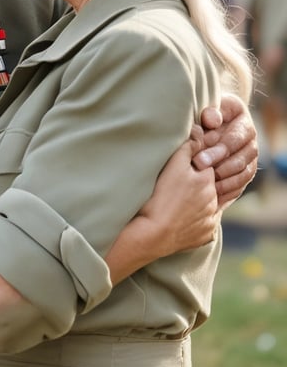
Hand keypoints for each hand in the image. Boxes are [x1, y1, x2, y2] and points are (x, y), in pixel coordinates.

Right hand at [140, 139, 220, 255]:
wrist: (152, 234)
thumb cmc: (160, 197)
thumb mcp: (172, 166)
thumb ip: (188, 147)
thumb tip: (199, 130)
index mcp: (208, 181)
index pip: (206, 165)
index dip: (194, 164)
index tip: (181, 167)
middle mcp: (214, 200)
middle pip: (207, 186)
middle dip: (196, 184)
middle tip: (176, 186)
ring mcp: (210, 220)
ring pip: (206, 206)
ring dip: (197, 204)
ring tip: (177, 204)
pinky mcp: (205, 236)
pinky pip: (203, 226)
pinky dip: (195, 223)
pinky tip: (181, 220)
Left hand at [194, 94, 258, 207]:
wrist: (199, 123)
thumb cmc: (198, 115)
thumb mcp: (204, 110)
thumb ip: (209, 113)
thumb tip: (212, 120)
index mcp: (241, 118)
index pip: (236, 138)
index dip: (219, 150)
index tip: (198, 160)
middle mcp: (249, 136)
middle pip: (241, 157)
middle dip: (220, 166)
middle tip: (199, 173)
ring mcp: (249, 154)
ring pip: (244, 172)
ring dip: (225, 180)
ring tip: (207, 185)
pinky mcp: (244, 169)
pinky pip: (242, 183)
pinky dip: (229, 189)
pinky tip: (214, 193)